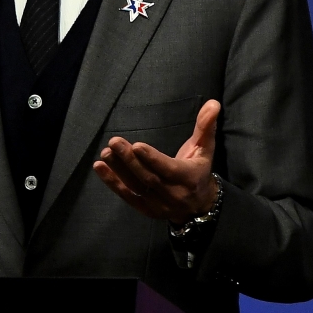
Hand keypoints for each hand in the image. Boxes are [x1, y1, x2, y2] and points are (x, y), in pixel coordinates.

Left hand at [92, 99, 220, 223]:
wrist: (199, 206)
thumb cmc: (198, 169)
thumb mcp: (205, 148)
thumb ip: (206, 126)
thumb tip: (213, 103)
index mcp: (189, 178)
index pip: (168, 169)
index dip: (152, 159)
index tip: (136, 145)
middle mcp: (173, 194)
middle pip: (148, 178)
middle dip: (130, 160)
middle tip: (114, 142)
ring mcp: (158, 204)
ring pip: (136, 187)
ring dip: (118, 170)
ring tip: (106, 153)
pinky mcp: (146, 209)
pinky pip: (127, 196)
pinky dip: (112, 183)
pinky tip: (99, 168)